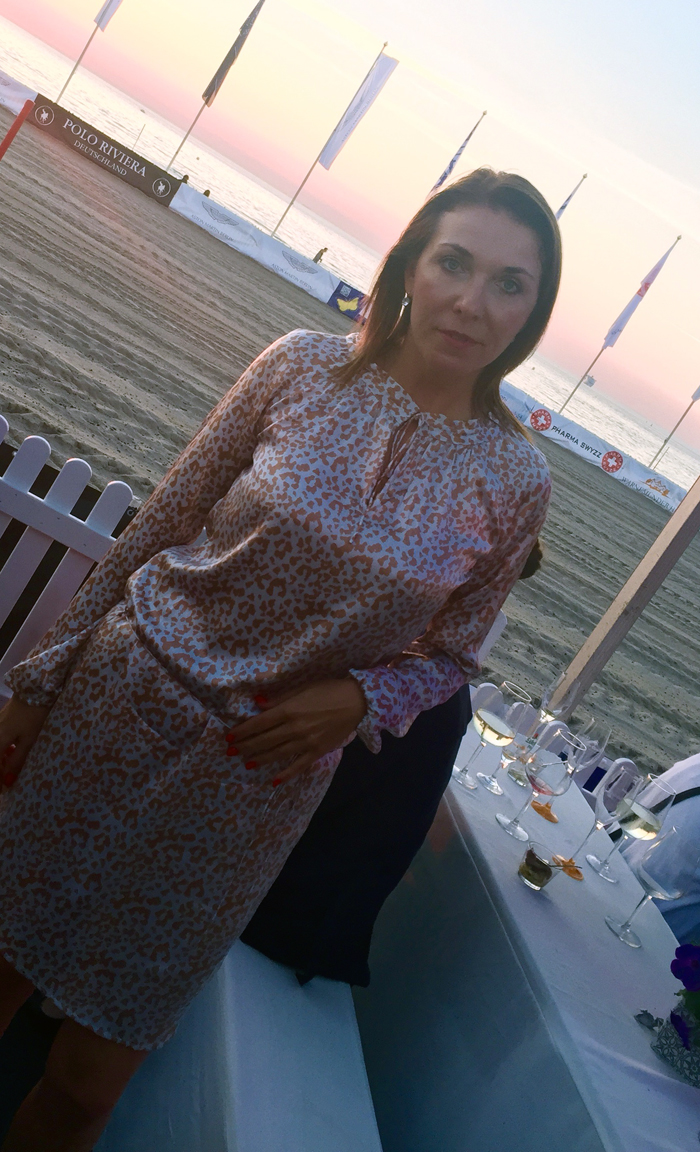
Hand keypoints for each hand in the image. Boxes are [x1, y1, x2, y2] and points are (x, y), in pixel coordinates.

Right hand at [0, 695, 51, 785]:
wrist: (35, 689)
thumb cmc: (34, 715)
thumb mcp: (29, 740)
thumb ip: (17, 760)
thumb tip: (7, 780)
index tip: (3, 791)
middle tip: (5, 783)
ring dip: (0, 761)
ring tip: (8, 770)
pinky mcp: (0, 720)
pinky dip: (2, 751)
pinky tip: (10, 754)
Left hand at [226, 679, 366, 784]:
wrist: (357, 702)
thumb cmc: (328, 690)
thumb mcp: (303, 688)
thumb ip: (280, 698)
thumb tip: (258, 703)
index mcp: (289, 710)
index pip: (259, 723)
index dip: (243, 731)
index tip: (229, 737)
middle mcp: (294, 728)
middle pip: (265, 740)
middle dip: (246, 746)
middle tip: (231, 752)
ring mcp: (306, 742)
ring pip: (277, 753)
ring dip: (260, 759)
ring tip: (246, 763)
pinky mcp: (317, 752)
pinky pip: (298, 766)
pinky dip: (285, 774)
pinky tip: (273, 780)